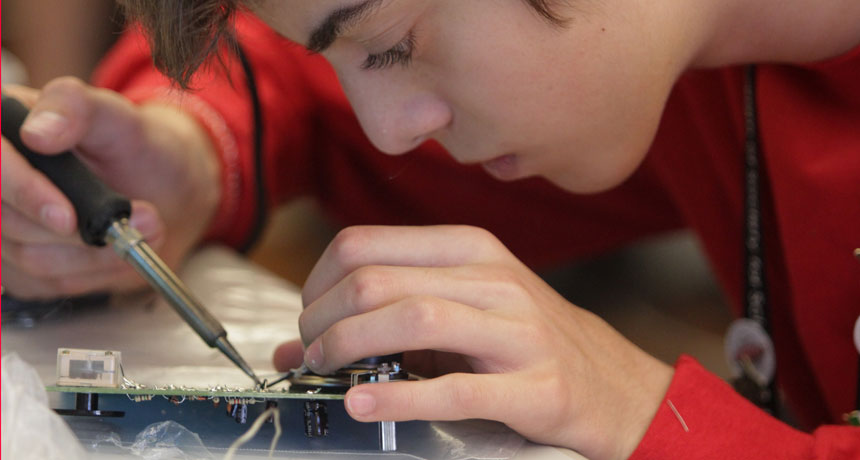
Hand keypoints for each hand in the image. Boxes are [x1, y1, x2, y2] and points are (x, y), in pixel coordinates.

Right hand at [1, 78, 219, 298]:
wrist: (163, 188)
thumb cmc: (138, 147)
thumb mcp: (117, 116)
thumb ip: (79, 108)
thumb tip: (39, 132)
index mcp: (3, 130)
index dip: (23, 194)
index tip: (66, 216)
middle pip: (6, 222)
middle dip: (80, 232)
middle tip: (142, 219)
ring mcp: (3, 224)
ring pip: (29, 259)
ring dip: (96, 256)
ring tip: (144, 230)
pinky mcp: (17, 263)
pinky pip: (44, 283)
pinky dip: (91, 274)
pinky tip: (117, 252)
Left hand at [274, 225, 672, 459]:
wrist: (612, 382)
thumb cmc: (524, 340)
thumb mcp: (461, 308)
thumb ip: (387, 315)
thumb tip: (297, 346)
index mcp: (469, 248)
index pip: (364, 244)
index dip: (317, 282)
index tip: (309, 317)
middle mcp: (492, 279)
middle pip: (377, 281)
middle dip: (322, 320)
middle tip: (311, 351)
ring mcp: (517, 331)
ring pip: (412, 320)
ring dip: (349, 347)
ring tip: (326, 370)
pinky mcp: (534, 386)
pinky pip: (454, 388)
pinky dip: (397, 397)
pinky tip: (361, 403)